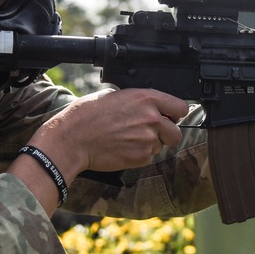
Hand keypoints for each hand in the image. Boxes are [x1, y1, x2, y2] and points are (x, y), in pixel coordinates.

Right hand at [29, 88, 188, 175]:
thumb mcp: (115, 95)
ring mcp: (148, 140)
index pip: (181, 107)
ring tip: (128, 139)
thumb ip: (138, 101)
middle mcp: (152, 119)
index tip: (171, 116)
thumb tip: (149, 106)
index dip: (176, 113)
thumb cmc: (87, 115)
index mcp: (147, 98)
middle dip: (166, 133)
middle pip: (176, 132)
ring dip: (150, 144)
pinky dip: (139, 155)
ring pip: (161, 146)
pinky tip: (123, 148)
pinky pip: (149, 157)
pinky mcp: (141, 158)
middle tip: (150, 132)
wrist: (73, 139)